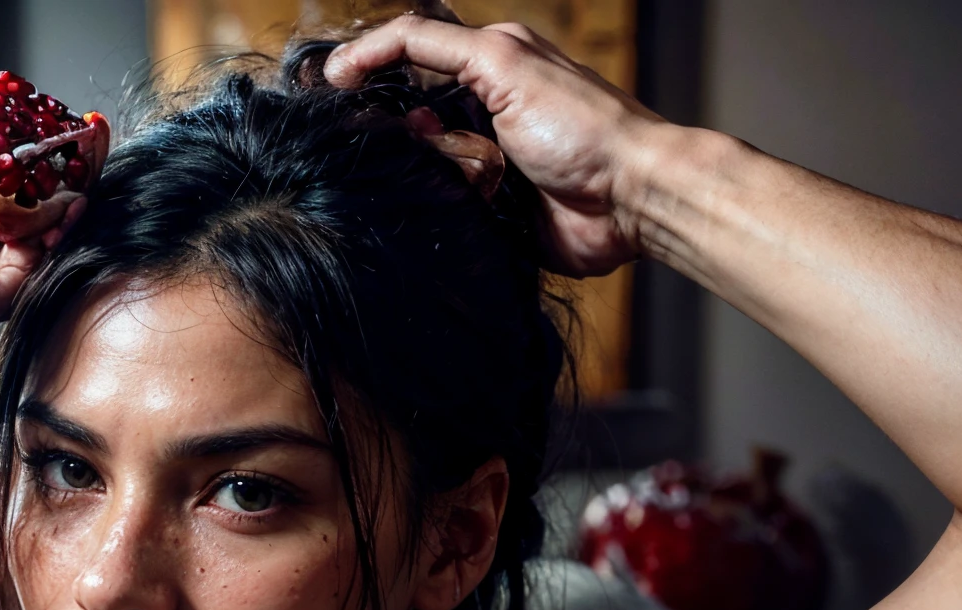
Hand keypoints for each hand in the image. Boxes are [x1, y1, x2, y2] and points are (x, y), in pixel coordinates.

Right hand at [325, 16, 665, 275]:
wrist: (630, 199)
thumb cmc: (583, 127)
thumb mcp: (504, 62)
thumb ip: (437, 46)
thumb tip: (376, 45)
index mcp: (491, 63)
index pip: (410, 51)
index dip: (368, 62)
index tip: (330, 84)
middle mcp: (484, 109)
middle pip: (408, 114)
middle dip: (407, 128)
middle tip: (425, 136)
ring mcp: (486, 162)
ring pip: (421, 165)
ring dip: (435, 170)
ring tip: (475, 172)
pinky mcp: (491, 211)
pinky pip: (444, 209)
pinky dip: (447, 208)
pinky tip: (472, 203)